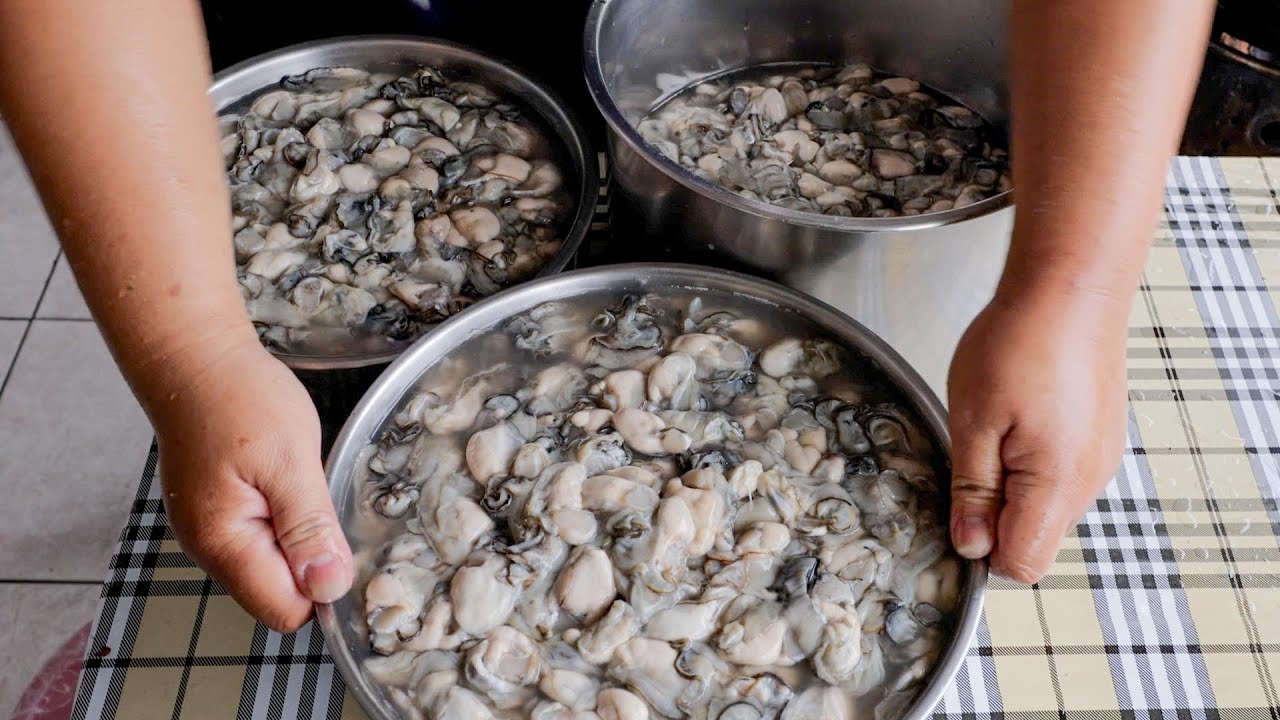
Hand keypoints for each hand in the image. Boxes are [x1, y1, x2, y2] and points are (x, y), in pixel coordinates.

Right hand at [155, 337, 353, 631]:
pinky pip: (263, 539)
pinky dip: (285, 519)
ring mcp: (211, 532)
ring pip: (274, 565)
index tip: (343, 542)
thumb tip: (330, 588)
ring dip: (301, 536)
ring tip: (303, 483)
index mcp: (225, 543)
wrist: (197, 358)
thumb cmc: (240, 398)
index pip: (285, 610)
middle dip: (313, 561)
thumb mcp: (290, 460)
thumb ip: (309, 528)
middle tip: (324, 499)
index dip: (323, 588)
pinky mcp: (218, 513)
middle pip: (279, 593)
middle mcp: (211, 549)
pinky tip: (288, 480)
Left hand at [946, 287, 1128, 582]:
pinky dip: (1032, 462)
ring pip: (1046, 507)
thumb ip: (973, 490)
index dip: (981, 547)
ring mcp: (1099, 460)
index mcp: (1056, 484)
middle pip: (1035, 538)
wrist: (1071, 288)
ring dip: (1012, 485)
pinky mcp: (1099, 439)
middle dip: (995, 515)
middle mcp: (1088, 481)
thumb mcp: (973, 421)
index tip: (958, 506)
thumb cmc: (1020, 343)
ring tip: (996, 426)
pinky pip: (1060, 475)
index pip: (1022, 564)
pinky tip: (1018, 417)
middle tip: (972, 454)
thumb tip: (971, 547)